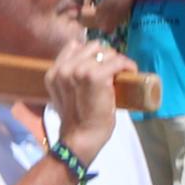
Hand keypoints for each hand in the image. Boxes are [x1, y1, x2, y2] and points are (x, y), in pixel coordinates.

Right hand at [45, 38, 125, 157]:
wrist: (80, 139)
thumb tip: (88, 68)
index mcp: (53, 72)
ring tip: (121, 73)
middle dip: (105, 56)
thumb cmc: (76, 122)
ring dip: (117, 61)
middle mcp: (63, 69)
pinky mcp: (96, 76)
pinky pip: (118, 61)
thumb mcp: (64, 95)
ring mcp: (79, 71)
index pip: (74, 46)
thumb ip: (69, 79)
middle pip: (92, 47)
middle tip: (112, 71)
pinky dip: (128, 65)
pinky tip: (131, 72)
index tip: (100, 65)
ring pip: (106, 53)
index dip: (90, 54)